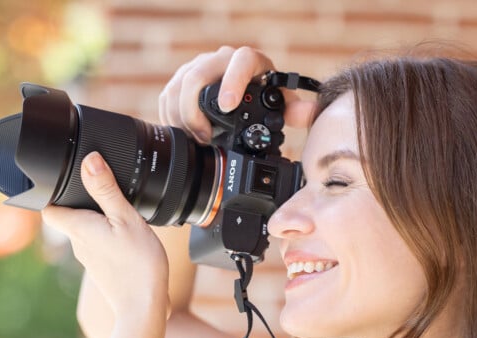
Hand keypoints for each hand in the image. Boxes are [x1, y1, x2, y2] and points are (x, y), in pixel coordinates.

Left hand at [42, 152, 169, 317]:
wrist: (144, 308)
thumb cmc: (138, 265)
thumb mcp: (126, 219)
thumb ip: (106, 190)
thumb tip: (89, 161)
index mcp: (78, 228)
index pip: (48, 207)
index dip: (52, 191)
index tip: (64, 179)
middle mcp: (78, 244)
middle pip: (68, 216)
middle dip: (81, 202)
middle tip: (101, 189)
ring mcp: (90, 259)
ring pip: (86, 231)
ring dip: (98, 219)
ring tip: (120, 213)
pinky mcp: (102, 269)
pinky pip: (99, 245)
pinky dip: (109, 236)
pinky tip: (128, 237)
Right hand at [158, 45, 316, 142]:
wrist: (242, 91)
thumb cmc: (262, 96)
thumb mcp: (279, 104)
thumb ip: (295, 110)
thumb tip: (308, 114)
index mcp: (249, 62)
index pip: (240, 61)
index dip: (232, 81)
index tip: (227, 106)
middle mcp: (220, 60)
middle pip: (196, 76)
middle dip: (195, 111)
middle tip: (205, 137)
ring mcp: (198, 68)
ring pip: (178, 87)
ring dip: (181, 117)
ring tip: (196, 139)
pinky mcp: (181, 80)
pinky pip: (168, 95)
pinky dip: (170, 116)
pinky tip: (182, 132)